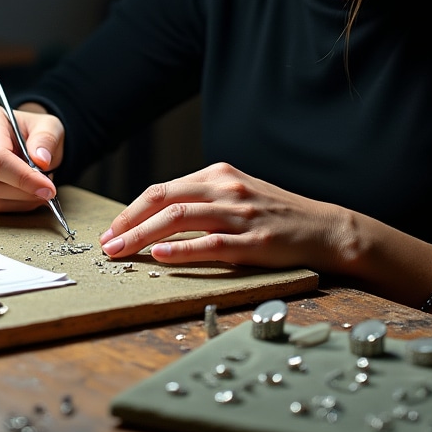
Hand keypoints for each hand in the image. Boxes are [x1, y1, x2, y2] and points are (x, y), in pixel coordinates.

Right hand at [0, 103, 64, 212]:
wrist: (28, 139)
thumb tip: (40, 160)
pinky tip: (29, 192)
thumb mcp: (51, 126)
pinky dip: (16, 203)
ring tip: (40, 187)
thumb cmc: (36, 131)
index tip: (48, 188)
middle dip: (23, 191)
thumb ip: (47, 138)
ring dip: (21, 199)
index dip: (22, 177)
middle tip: (49, 190)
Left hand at [99, 162, 358, 270]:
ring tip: (122, 253)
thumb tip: (157, 221)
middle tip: (106, 245)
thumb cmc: (276, 216)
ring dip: (144, 237)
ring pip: (180, 219)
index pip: (162, 190)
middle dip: (128, 223)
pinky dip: (182, 250)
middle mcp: (226, 188)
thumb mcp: (237, 195)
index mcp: (218, 175)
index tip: (111, 230)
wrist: (325, 229)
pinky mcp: (254, 241)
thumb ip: (202, 201)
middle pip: (164, 201)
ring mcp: (240, 213)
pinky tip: (161, 256)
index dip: (131, 211)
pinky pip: (211, 244)